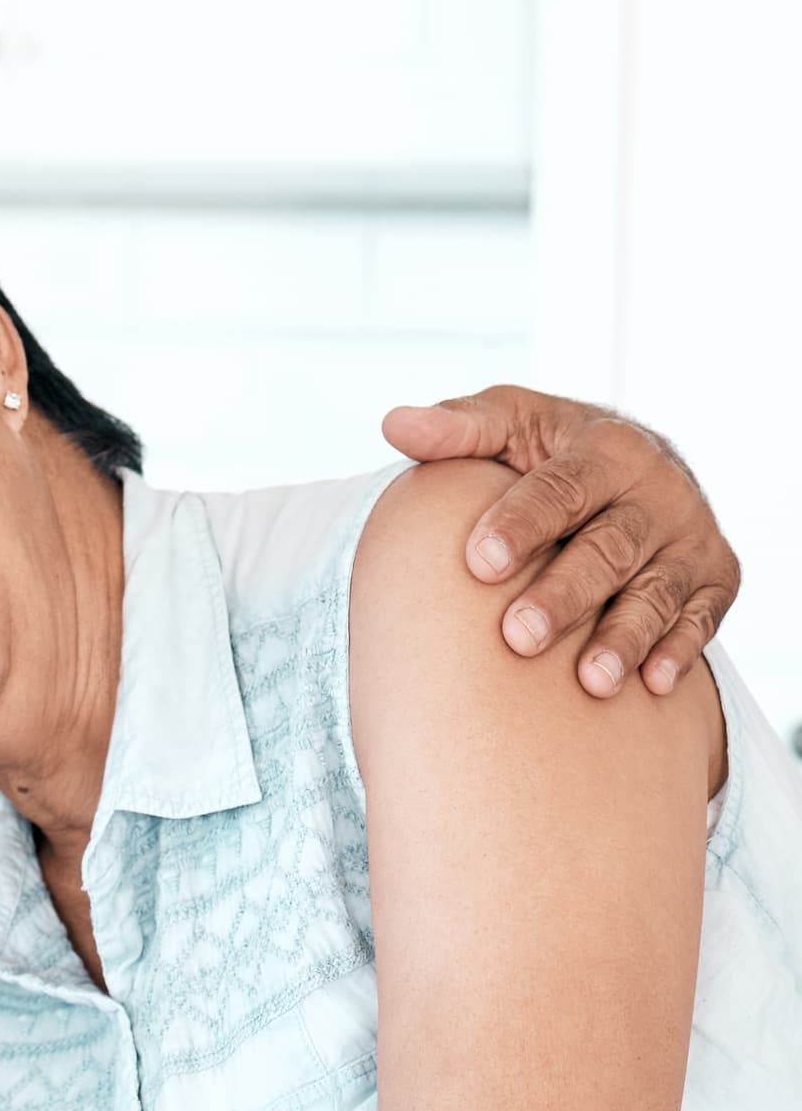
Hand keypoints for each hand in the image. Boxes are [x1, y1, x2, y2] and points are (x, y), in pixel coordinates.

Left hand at [382, 385, 738, 697]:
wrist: (633, 468)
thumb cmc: (547, 451)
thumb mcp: (509, 424)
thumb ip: (458, 429)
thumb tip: (394, 425)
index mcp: (606, 447)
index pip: (561, 489)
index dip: (521, 524)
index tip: (478, 563)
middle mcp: (659, 490)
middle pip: (609, 548)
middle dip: (565, 595)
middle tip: (518, 637)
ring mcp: (691, 537)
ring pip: (657, 592)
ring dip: (624, 637)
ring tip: (588, 681)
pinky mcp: (716, 577)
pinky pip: (702, 619)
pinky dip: (679, 651)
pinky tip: (651, 686)